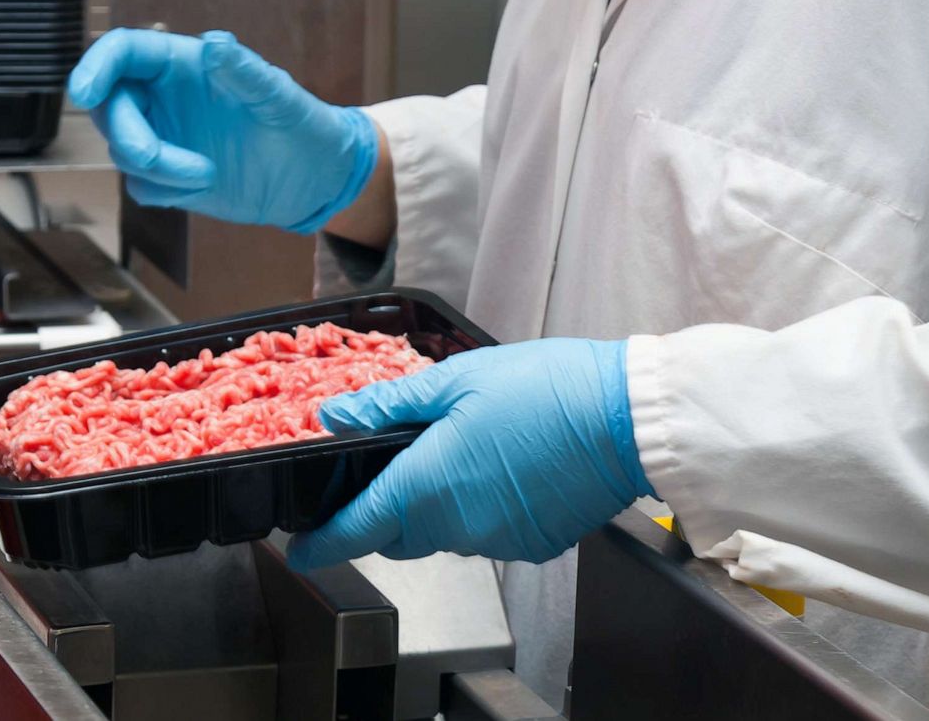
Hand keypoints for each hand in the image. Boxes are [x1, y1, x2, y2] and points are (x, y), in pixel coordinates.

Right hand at [68, 28, 377, 233]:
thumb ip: (246, 72)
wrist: (313, 178)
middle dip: (127, 135)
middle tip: (155, 159)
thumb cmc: (302, 125)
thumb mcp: (279, 98)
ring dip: (156, 168)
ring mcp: (164, 136)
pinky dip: (164, 190)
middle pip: (109, 106)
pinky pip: (140, 185)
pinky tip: (204, 187)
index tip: (83, 94)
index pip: (122, 53)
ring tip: (208, 174)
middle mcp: (164, 96)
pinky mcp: (169, 176)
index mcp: (183, 64)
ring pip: (122, 150)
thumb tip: (214, 43)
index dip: (95, 67)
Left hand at [287, 338, 654, 568]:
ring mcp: (497, 541)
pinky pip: (487, 535)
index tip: (301, 549)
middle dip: (386, 512)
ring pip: (444, 536)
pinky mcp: (532, 545)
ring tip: (465, 452)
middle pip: (398, 536)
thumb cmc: (547, 389)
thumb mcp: (457, 379)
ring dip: (439, 507)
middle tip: (396, 468)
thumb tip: (336, 417)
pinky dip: (482, 510)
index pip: (355, 531)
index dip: (322, 543)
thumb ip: (390, 405)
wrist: (627, 418)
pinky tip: (504, 470)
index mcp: (428, 485)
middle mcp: (458, 526)